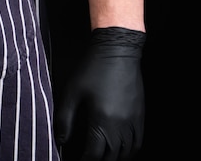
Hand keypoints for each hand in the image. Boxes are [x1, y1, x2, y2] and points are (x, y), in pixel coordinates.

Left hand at [55, 27, 145, 160]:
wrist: (117, 51)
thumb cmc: (93, 68)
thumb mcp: (72, 92)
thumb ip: (64, 118)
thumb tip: (61, 139)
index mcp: (102, 120)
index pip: (94, 153)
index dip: (84, 160)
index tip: (76, 160)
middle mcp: (121, 125)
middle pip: (112, 156)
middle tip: (88, 158)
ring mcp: (133, 120)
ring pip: (128, 152)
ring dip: (115, 158)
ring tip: (102, 156)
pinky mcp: (140, 114)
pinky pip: (138, 141)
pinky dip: (130, 150)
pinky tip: (120, 148)